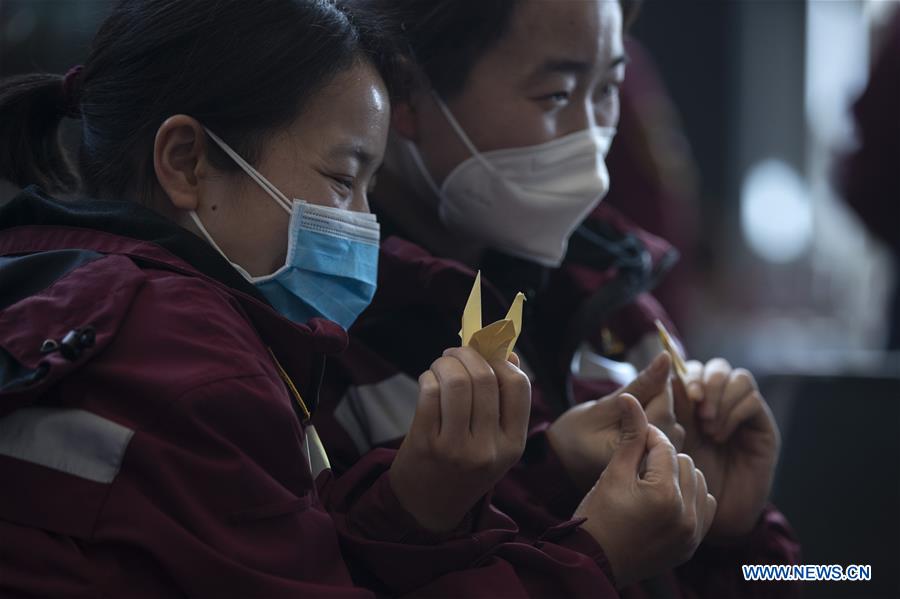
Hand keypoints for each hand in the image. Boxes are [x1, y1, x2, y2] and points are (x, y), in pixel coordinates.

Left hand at [389, 348, 530, 531]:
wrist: (427, 507)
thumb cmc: (463, 466)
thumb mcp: (494, 442)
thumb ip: (503, 401)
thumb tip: (508, 351)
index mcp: (513, 445)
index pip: (519, 386)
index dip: (502, 360)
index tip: (486, 352)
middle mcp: (489, 448)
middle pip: (485, 378)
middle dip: (467, 354)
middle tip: (455, 353)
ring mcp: (456, 448)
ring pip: (456, 382)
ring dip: (445, 363)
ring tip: (440, 365)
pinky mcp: (426, 444)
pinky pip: (430, 393)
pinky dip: (428, 378)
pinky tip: (428, 382)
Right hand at [547, 352, 684, 490]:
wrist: (561, 463)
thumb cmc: (574, 436)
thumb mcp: (603, 407)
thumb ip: (640, 385)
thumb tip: (666, 358)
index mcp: (640, 449)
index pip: (665, 401)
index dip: (649, 385)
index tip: (627, 390)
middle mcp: (655, 461)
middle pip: (669, 413)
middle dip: (649, 401)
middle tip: (618, 407)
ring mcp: (658, 467)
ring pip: (669, 423)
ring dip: (649, 413)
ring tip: (620, 421)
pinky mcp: (656, 466)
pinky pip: (665, 435)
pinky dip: (650, 425)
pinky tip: (627, 431)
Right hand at [575, 394, 716, 587]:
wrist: (594, 561)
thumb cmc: (597, 516)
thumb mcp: (612, 473)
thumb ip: (629, 435)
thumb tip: (631, 399)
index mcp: (664, 494)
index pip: (665, 447)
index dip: (647, 437)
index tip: (632, 440)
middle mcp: (685, 515)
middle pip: (685, 462)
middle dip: (663, 459)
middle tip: (638, 466)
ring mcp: (691, 532)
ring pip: (698, 482)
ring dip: (678, 477)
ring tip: (651, 482)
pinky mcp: (692, 544)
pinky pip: (705, 506)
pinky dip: (690, 498)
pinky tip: (666, 500)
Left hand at [675, 358, 779, 540]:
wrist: (708, 517)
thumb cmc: (678, 481)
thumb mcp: (661, 442)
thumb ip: (659, 408)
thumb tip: (659, 367)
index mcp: (688, 404)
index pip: (690, 369)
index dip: (686, 373)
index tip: (682, 393)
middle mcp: (716, 405)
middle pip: (715, 368)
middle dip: (706, 382)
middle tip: (698, 407)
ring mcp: (740, 414)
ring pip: (737, 378)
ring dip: (721, 397)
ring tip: (708, 427)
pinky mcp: (760, 427)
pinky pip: (752, 399)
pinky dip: (735, 411)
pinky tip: (720, 435)